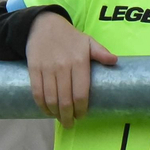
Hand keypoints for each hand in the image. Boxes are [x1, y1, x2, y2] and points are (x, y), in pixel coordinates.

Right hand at [26, 11, 116, 127]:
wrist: (44, 25)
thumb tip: (115, 61)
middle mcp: (63, 66)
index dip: (81, 109)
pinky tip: (47, 111)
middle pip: (65, 100)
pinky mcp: (34, 69)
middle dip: (68, 116)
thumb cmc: (70, 37)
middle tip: (70, 123)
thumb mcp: (88, 41)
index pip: (81, 93)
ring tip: (60, 119)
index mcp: (80, 62)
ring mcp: (47, 68)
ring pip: (50, 98)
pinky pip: (37, 92)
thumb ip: (101, 53)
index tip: (82, 116)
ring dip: (55, 113)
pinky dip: (41, 105)